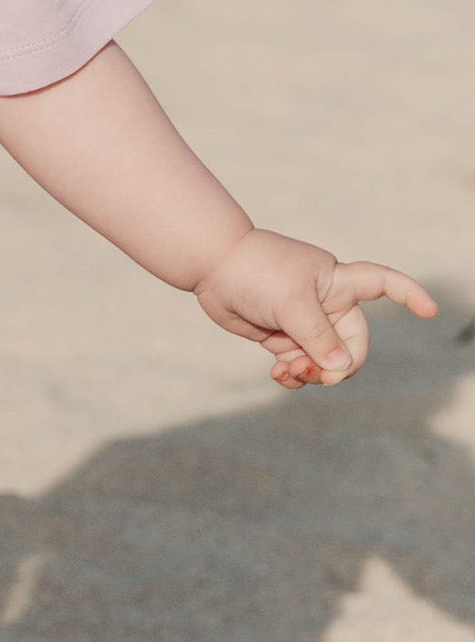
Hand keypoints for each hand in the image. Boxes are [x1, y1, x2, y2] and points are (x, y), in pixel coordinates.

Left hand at [195, 227, 436, 388]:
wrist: (212, 267)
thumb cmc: (255, 272)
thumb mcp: (291, 303)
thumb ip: (317, 336)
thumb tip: (341, 365)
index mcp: (339, 282)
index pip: (384, 284)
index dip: (409, 295)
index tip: (430, 310)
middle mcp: (328, 303)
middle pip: (353, 345)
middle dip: (337, 365)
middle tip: (314, 374)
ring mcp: (305, 321)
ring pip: (325, 359)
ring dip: (312, 373)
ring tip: (288, 371)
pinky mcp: (283, 335)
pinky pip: (300, 363)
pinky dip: (294, 373)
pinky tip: (280, 374)